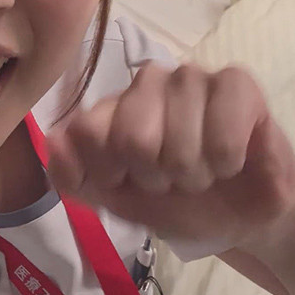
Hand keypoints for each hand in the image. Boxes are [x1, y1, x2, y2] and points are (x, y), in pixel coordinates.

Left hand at [46, 62, 294, 253]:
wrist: (241, 217)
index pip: (87, 130)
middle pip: (132, 137)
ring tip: (205, 171)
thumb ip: (74, 177)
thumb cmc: (179, 202)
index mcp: (113, 106)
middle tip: (172, 178)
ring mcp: (191, 77)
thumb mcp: (116, 200)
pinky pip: (222, 134)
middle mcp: (148, 83)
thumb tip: (53, 141)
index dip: (110, 172)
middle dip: (157, 177)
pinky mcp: (236, 83)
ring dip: (195, 174)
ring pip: (178, 141)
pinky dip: (226, 162)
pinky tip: (232, 160)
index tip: (129, 181)